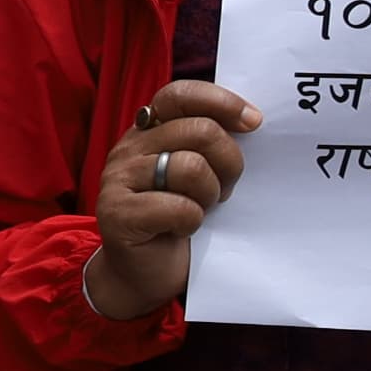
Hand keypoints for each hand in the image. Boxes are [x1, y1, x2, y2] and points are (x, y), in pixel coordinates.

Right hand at [85, 81, 260, 317]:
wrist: (142, 275)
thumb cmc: (175, 221)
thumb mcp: (193, 173)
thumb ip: (206, 143)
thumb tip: (250, 121)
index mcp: (148, 131)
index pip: (180, 95)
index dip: (220, 102)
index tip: (253, 122)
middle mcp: (128, 148)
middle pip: (199, 131)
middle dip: (229, 162)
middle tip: (226, 189)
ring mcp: (118, 180)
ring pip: (190, 168)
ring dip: (209, 195)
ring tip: (201, 209)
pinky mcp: (117, 214)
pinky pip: (177, 208)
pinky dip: (191, 221)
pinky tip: (182, 229)